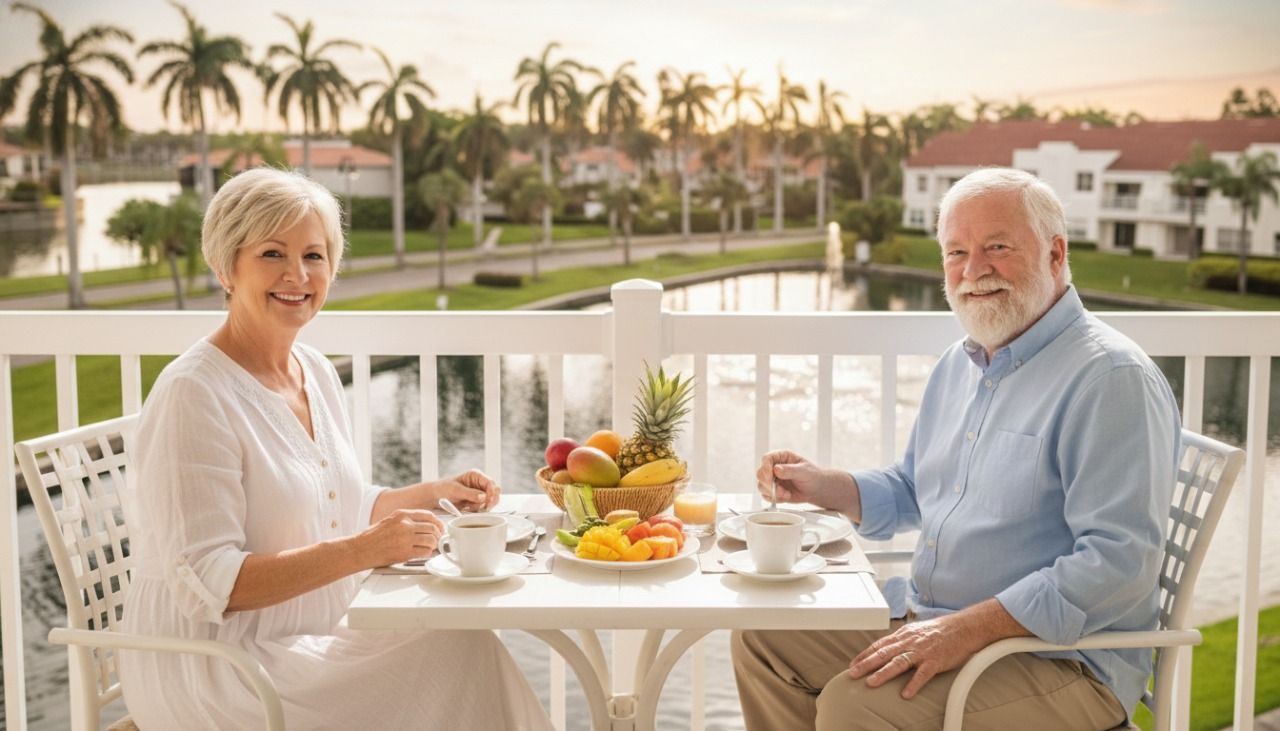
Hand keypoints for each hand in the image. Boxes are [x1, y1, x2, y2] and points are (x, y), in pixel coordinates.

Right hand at [357, 509, 444, 566]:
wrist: (359, 549)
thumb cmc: (372, 537)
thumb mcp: (390, 521)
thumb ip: (406, 521)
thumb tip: (425, 526)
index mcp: (401, 514)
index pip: (428, 515)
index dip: (438, 523)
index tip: (440, 528)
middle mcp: (405, 524)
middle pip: (432, 527)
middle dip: (438, 535)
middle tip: (438, 540)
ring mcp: (405, 538)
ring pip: (431, 539)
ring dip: (434, 545)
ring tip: (430, 548)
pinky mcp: (404, 552)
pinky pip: (425, 551)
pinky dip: (428, 553)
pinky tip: (423, 554)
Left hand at [431, 469, 501, 511]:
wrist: (436, 496)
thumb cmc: (444, 489)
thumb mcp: (456, 490)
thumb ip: (470, 493)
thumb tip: (484, 496)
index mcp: (476, 475)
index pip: (490, 482)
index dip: (491, 492)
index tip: (488, 502)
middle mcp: (480, 483)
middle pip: (494, 491)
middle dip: (491, 500)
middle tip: (485, 508)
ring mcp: (480, 492)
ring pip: (492, 499)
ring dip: (484, 505)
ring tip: (470, 507)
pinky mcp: (477, 500)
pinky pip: (484, 505)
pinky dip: (480, 509)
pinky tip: (469, 508)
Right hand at [756, 450, 817, 503]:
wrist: (816, 489)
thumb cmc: (812, 476)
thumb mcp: (804, 471)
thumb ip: (790, 470)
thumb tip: (776, 469)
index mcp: (781, 457)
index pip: (767, 458)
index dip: (766, 467)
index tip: (771, 477)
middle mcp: (774, 467)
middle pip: (760, 473)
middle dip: (768, 483)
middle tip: (779, 489)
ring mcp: (773, 479)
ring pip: (761, 485)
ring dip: (772, 492)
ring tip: (786, 494)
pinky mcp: (773, 491)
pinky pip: (765, 495)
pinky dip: (774, 498)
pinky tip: (785, 497)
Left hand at [847, 616, 974, 698]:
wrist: (962, 628)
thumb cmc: (938, 631)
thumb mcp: (914, 632)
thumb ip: (900, 641)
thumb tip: (884, 649)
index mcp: (903, 635)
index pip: (879, 645)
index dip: (864, 655)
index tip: (853, 664)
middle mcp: (909, 642)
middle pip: (884, 653)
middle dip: (866, 664)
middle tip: (853, 674)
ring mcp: (922, 652)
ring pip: (899, 662)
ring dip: (884, 673)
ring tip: (872, 683)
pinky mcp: (935, 661)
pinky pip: (923, 674)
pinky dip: (914, 684)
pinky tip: (906, 693)